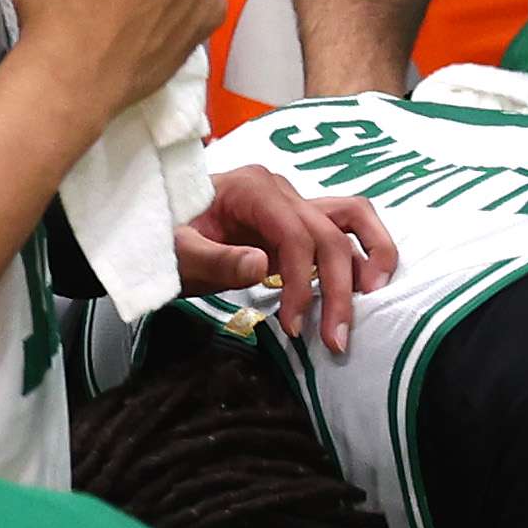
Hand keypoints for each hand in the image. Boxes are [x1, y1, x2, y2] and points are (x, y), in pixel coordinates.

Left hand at [175, 166, 396, 355]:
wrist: (153, 232)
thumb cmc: (160, 239)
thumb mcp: (175, 254)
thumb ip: (213, 260)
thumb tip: (261, 265)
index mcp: (251, 189)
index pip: (296, 235)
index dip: (301, 281)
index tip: (293, 324)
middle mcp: (280, 191)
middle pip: (329, 233)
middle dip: (338, 287)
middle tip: (336, 338)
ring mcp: (291, 204)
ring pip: (351, 218)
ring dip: (370, 257)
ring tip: (374, 297)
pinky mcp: (295, 224)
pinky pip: (340, 231)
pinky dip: (360, 254)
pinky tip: (362, 288)